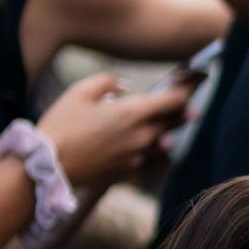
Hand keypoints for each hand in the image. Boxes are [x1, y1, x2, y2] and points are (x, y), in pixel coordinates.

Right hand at [36, 74, 192, 188]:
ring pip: (168, 142)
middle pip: (177, 120)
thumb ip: (107, 82)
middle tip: (187, 96)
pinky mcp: (131, 172)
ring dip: (169, 131)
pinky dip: (159, 155)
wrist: (46, 166)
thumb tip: (123, 86)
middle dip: (183, 107)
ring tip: (167, 123)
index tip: (201, 75)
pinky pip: (156, 163)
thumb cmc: (60, 125)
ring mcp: (139, 157)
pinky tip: (156, 149)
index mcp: (133, 113)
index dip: (191, 85)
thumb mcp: (79, 92)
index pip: (176, 98)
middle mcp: (143, 136)